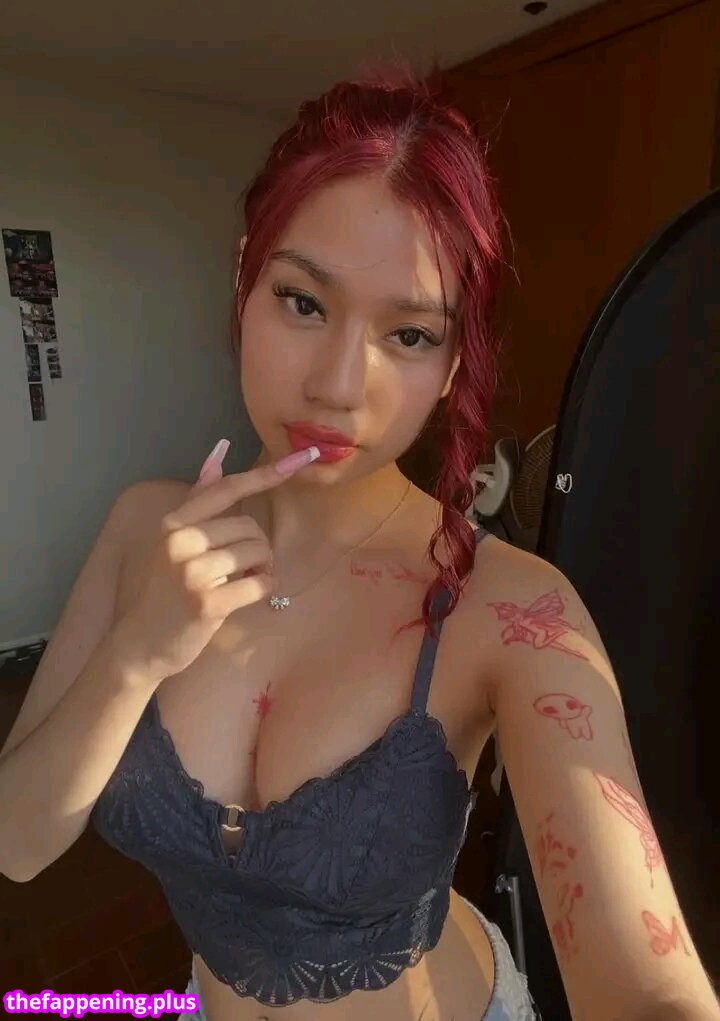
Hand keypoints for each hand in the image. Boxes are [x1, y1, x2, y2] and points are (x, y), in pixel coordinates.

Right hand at [116, 439, 318, 680]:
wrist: (142, 643)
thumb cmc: (165, 590)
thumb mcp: (175, 541)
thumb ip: (198, 498)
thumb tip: (219, 453)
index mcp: (173, 524)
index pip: (225, 490)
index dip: (264, 474)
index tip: (299, 458)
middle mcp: (180, 542)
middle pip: (249, 525)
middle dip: (257, 547)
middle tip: (244, 567)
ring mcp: (193, 573)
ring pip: (257, 551)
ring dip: (262, 567)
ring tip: (243, 580)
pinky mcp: (208, 603)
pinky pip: (259, 584)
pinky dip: (263, 588)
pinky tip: (249, 594)